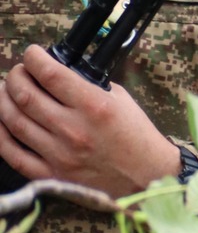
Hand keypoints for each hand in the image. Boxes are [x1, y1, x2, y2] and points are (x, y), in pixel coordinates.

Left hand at [0, 46, 178, 196]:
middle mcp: (73, 130)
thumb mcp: (119, 100)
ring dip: (4, 100)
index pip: (50, 74)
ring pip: (14, 121)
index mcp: (94, 106)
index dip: (33, 58)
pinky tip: (2, 121)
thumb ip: (86, 86)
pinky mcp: (51, 175)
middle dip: (16, 76)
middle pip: (25, 95)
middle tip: (19, 72)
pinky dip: (1, 134)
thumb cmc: (136, 137)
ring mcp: (59, 155)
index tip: (31, 54)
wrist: (147, 178)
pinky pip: (13, 154)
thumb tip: (56, 73)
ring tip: (7, 91)